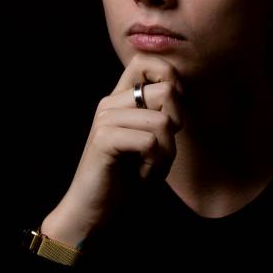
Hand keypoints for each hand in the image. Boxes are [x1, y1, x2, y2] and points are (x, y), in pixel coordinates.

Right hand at [40, 53, 183, 246]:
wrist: (93, 210)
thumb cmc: (126, 176)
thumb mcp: (152, 140)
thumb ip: (163, 114)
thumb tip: (180, 94)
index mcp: (120, 97)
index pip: (146, 61)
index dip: (171, 79)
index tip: (172, 112)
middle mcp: (110, 101)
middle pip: (167, 90)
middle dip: (178, 122)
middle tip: (162, 146)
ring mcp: (105, 118)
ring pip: (163, 121)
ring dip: (166, 151)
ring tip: (150, 165)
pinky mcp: (103, 138)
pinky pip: (150, 142)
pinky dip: (154, 164)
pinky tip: (140, 173)